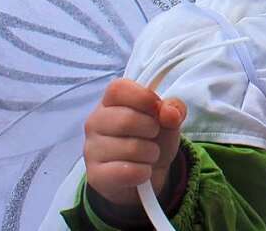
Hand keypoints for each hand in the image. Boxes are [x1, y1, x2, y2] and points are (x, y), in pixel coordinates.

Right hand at [84, 78, 186, 207]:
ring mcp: (91, 149)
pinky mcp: (95, 176)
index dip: (143, 97)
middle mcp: (95, 122)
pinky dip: (143, 172)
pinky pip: (126, 172)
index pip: (118, 89)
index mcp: (110, 101)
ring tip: (148, 154)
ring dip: (151, 153)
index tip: (157, 108)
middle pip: (126, 120)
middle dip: (152, 129)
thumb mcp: (169, 118)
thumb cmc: (153, 138)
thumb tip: (169, 113)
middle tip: (154, 135)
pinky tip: (142, 171)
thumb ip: (174, 108)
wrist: (147, 174)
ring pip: (130, 148)